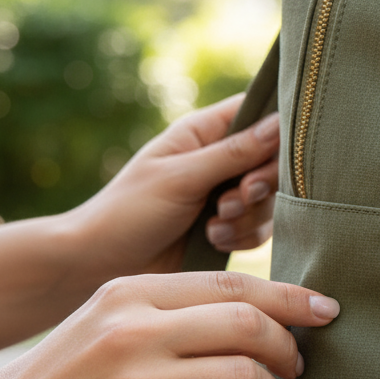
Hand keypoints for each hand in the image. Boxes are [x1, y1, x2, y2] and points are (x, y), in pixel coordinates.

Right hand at [0, 271, 337, 378]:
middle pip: (248, 324)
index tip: (327, 309)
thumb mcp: (107, 319)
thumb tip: (261, 313)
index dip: (291, 297)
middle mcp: (133, 331)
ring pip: (245, 378)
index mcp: (130, 293)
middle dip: (288, 346)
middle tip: (297, 366)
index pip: (233, 284)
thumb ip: (173, 309)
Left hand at [71, 95, 281, 280]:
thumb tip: (279, 125)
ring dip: (248, 217)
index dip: (276, 134)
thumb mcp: (181, 177)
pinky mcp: (228, 226)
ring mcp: (225, 193)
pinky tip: (214, 242)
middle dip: (260, 186)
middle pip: (273, 161)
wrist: (100, 264)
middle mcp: (220, 158)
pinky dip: (243, 237)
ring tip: (214, 228)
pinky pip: (259, 228)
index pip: (259, 114)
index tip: (265, 161)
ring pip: (269, 199)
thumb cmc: (130, 210)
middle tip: (236, 200)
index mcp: (204, 131)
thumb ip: (233, 153)